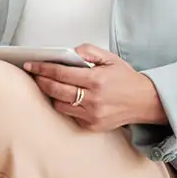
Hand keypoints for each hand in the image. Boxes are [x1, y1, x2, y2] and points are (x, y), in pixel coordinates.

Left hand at [24, 44, 167, 131]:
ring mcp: (92, 115)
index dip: (42, 68)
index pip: (60, 73)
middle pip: (55, 90)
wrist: (146, 101)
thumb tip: (68, 52)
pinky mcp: (93, 126)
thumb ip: (87, 51)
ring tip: (47, 84)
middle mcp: (93, 99)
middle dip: (41, 80)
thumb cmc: (126, 79)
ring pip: (59, 104)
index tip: (30, 64)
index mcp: (96, 80)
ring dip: (50, 94)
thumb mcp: (110, 58)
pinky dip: (65, 105)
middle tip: (34, 73)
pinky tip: (64, 96)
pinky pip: (70, 115)